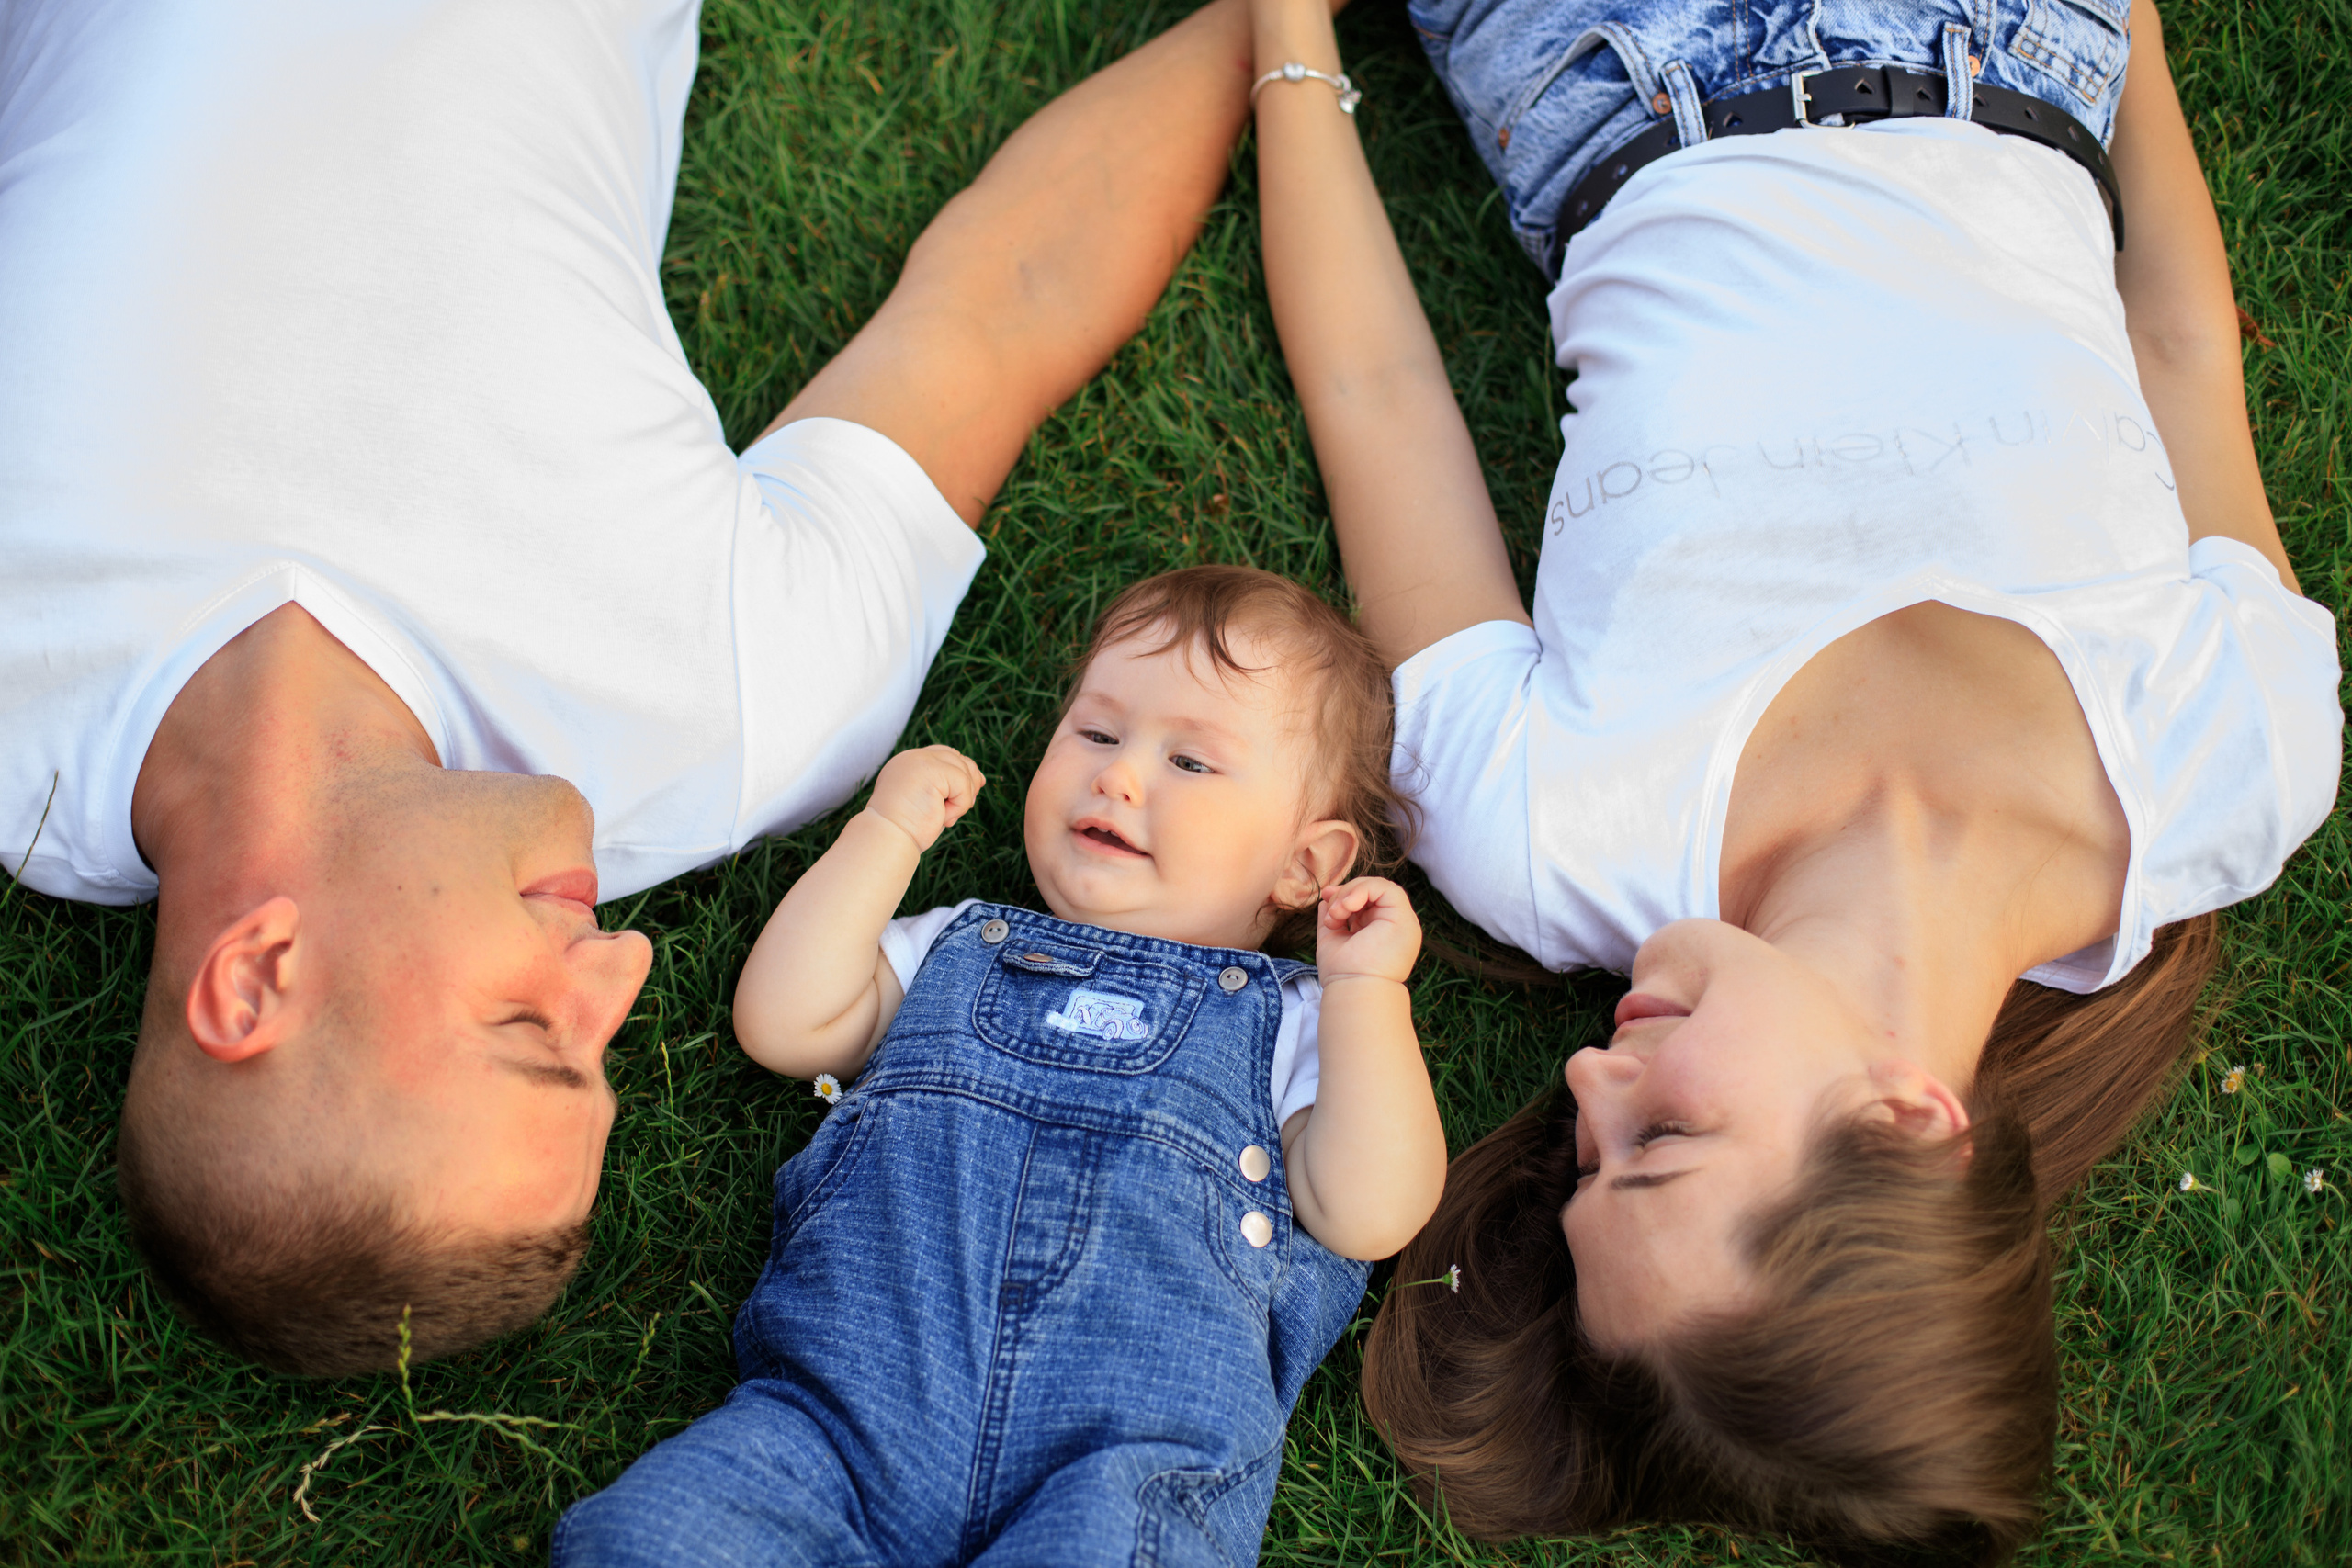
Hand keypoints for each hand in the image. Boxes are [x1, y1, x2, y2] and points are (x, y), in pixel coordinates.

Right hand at [862, 745, 984, 852]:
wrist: (887, 839)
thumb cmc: (906, 829)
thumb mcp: (929, 802)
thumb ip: (946, 787)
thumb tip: (980, 779)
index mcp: (907, 763)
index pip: (944, 754)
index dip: (962, 770)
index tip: (971, 792)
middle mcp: (913, 757)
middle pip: (958, 759)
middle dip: (970, 783)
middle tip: (966, 807)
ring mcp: (921, 760)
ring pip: (963, 772)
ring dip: (962, 799)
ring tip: (945, 817)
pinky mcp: (931, 770)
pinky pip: (964, 785)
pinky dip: (959, 806)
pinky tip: (942, 818)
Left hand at [1315, 876, 1419, 984]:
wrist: (1354, 990)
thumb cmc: (1343, 973)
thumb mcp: (1332, 938)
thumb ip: (1332, 916)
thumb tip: (1326, 897)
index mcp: (1380, 931)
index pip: (1366, 900)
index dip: (1345, 894)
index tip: (1326, 898)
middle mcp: (1394, 926)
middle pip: (1372, 892)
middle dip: (1346, 893)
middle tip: (1331, 911)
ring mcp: (1402, 922)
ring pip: (1379, 886)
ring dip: (1351, 893)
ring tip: (1337, 914)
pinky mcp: (1404, 918)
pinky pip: (1386, 888)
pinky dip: (1361, 890)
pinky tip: (1346, 907)